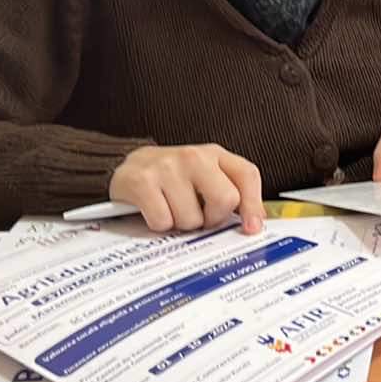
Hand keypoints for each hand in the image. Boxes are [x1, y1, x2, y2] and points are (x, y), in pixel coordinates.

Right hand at [110, 144, 265, 233]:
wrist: (127, 166)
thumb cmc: (172, 177)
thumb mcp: (205, 177)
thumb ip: (230, 193)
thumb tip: (253, 223)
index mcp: (215, 154)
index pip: (247, 175)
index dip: (253, 205)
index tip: (252, 227)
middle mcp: (194, 156)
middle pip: (224, 199)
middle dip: (213, 218)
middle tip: (199, 217)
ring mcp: (167, 166)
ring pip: (191, 218)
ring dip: (182, 224)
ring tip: (172, 209)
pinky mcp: (142, 181)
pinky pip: (163, 222)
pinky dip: (159, 224)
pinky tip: (155, 209)